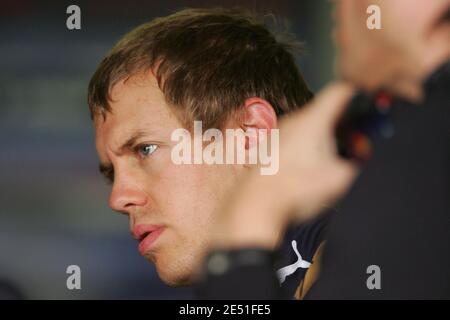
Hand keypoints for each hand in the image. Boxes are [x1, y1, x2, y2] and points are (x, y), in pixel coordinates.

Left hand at [276, 82, 358, 220]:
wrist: (257, 204)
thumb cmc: (295, 190)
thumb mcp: (341, 180)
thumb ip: (360, 165)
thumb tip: (366, 160)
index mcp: (313, 121)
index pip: (340, 91)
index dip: (358, 95)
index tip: (368, 105)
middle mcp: (293, 121)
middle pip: (326, 112)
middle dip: (344, 126)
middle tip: (355, 146)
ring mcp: (279, 133)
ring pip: (310, 127)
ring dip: (325, 138)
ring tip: (331, 162)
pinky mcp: (270, 147)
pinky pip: (295, 139)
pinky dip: (307, 148)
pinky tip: (309, 169)